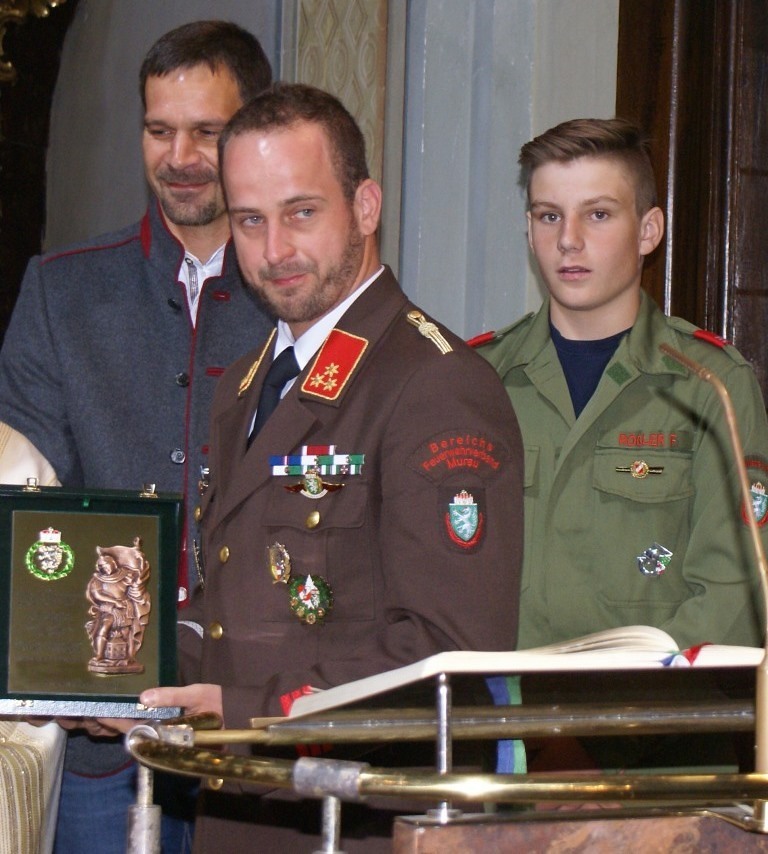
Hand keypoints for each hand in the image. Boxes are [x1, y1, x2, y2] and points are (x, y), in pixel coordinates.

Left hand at [93, 684, 222, 735]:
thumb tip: (143, 697)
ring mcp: (170, 741)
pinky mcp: (174, 737)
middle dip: (117, 722)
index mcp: (171, 736)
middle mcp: (168, 742)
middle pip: (135, 735)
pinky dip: (139, 722)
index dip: (118, 722)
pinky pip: (151, 732)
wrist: (240, 713)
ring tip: (109, 708)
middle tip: (97, 708)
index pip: (137, 731)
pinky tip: (131, 712)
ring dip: (126, 723)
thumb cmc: (219, 703)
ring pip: (142, 734)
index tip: (100, 713)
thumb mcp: (197, 693)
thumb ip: (170, 695)